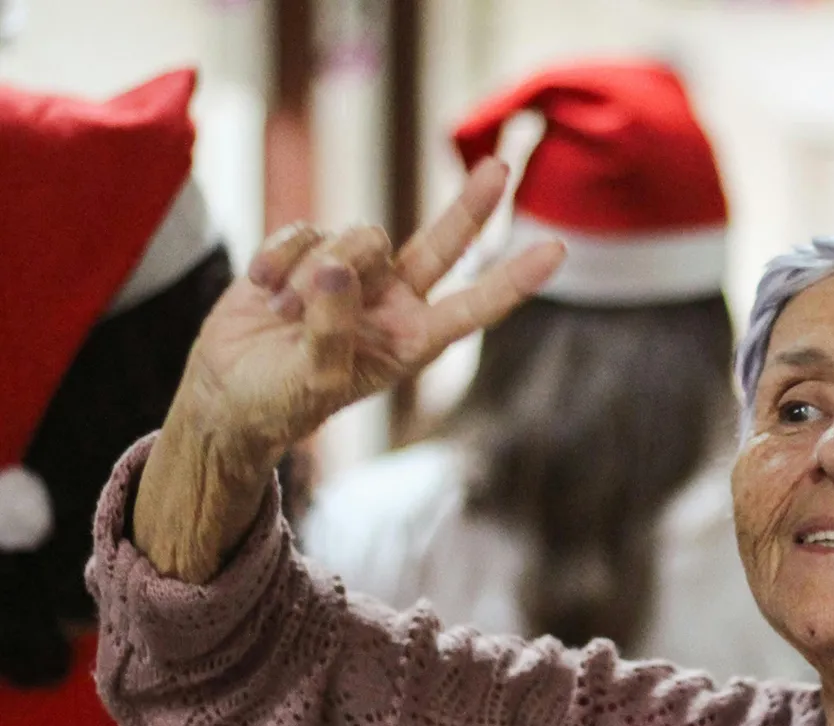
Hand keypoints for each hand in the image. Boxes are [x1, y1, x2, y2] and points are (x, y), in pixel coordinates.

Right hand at [134, 159, 563, 581]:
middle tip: (501, 167)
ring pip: (358, 235)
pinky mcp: (306, 252)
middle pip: (441, 244)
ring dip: (315, 270)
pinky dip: (280, 256)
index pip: (474, 305)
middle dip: (470, 207)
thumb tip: (336, 264)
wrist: (226, 393)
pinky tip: (261, 289)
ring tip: (284, 313)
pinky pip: (305, 229)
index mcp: (412, 340)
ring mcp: (351, 274)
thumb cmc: (283, 401)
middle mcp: (391, 302)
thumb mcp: (315, 379)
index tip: (557, 250)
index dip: (513, 280)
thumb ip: (332, 326)